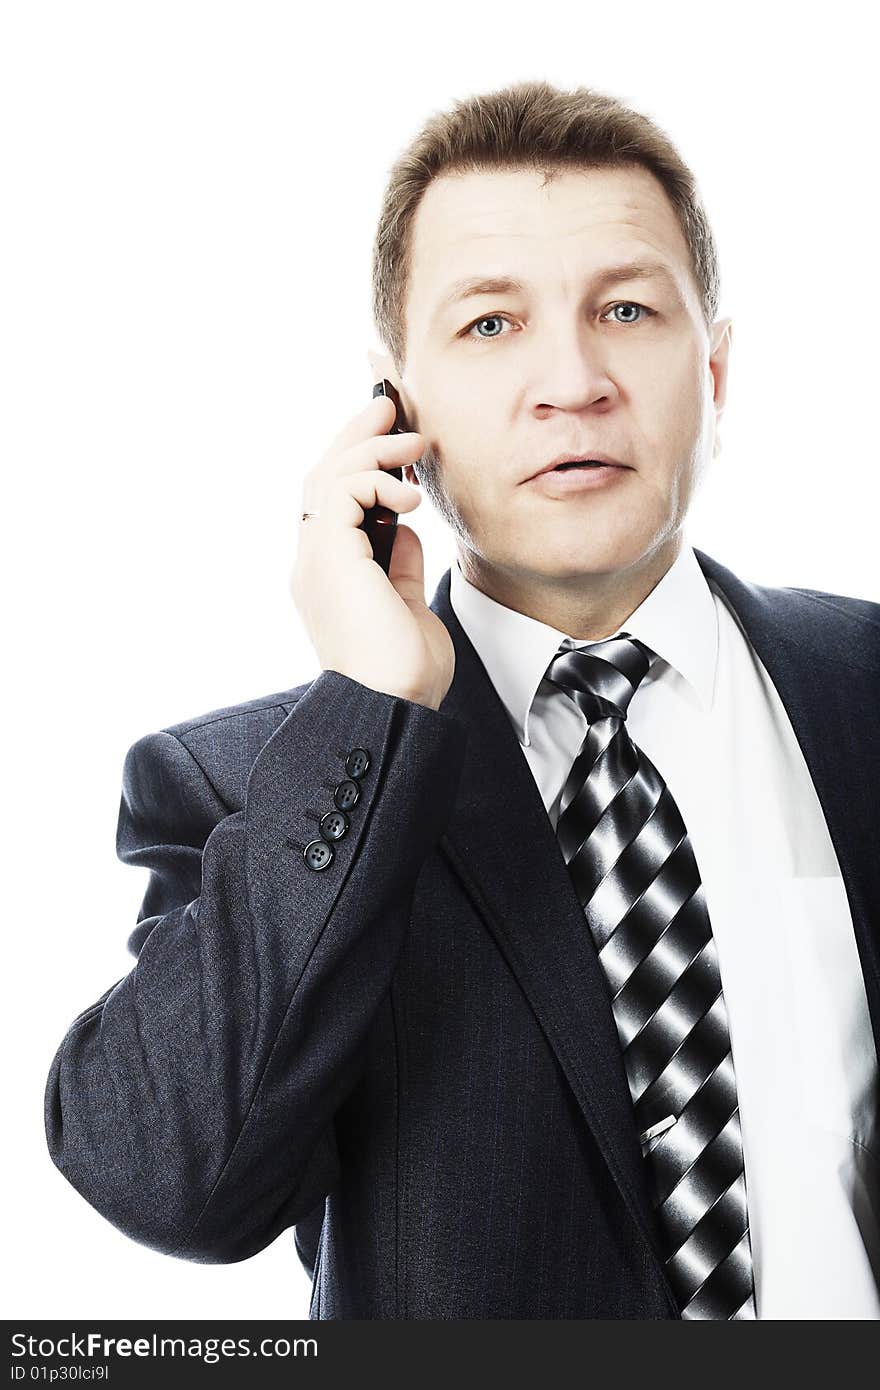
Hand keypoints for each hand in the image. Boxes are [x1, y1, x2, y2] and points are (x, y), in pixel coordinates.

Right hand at [289, 393, 454, 710]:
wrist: (390, 708)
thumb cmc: (404, 676)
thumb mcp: (406, 608)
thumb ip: (398, 565)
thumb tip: (403, 529)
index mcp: (329, 576)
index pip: (334, 502)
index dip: (358, 462)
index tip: (392, 435)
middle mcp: (313, 563)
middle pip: (323, 476)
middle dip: (357, 435)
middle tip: (390, 404)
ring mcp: (316, 559)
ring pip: (328, 475)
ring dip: (372, 447)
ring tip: (411, 439)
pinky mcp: (330, 556)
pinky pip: (344, 490)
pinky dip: (377, 478)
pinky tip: (409, 494)